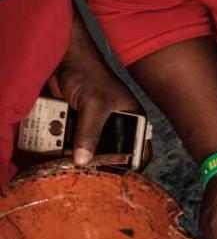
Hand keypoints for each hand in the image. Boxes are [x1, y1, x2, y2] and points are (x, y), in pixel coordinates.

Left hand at [47, 47, 138, 167]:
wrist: (61, 58)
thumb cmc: (89, 73)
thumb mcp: (94, 104)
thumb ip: (89, 132)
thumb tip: (82, 161)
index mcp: (132, 118)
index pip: (138, 147)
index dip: (132, 163)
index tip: (120, 180)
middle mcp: (115, 124)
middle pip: (111, 151)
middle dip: (99, 162)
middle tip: (90, 176)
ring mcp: (93, 124)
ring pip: (88, 147)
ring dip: (77, 155)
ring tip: (68, 167)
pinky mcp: (75, 122)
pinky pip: (70, 139)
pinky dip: (63, 146)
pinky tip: (55, 155)